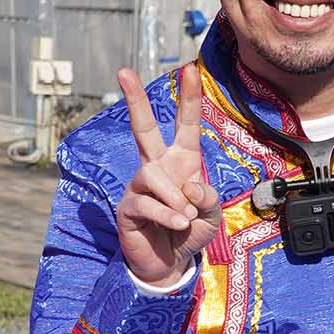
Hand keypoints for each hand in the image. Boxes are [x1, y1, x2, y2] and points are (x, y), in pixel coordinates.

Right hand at [114, 64, 220, 284]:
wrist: (169, 264)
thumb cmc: (190, 232)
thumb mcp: (211, 215)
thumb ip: (208, 197)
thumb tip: (188, 186)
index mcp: (182, 162)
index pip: (186, 125)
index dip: (189, 99)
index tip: (189, 69)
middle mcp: (157, 167)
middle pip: (143, 129)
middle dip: (134, 100)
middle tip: (123, 71)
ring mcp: (139, 186)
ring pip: (152, 175)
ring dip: (175, 199)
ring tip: (185, 217)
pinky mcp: (128, 207)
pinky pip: (147, 203)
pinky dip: (167, 215)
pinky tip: (178, 226)